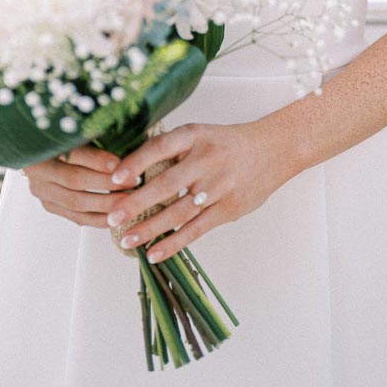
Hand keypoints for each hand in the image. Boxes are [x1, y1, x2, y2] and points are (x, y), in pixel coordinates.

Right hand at [22, 145, 137, 226]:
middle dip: (107, 183)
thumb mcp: (77, 131)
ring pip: (76, 203)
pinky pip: (77, 217)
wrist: (44, 150)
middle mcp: (37, 170)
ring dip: (106, 204)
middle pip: (75, 180)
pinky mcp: (50, 206)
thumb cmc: (67, 135)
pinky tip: (117, 215)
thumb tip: (125, 141)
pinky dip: (99, 219)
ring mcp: (42, 191)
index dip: (99, 160)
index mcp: (43, 145)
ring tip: (129, 201)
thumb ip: (94, 135)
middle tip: (133, 182)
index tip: (122, 163)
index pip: (73, 154)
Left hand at [103, 121, 286, 263]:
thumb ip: (171, 149)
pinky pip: (196, 230)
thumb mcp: (200, 134)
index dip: (136, 162)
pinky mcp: (228, 209)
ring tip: (126, 239)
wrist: (273, 150)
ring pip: (178, 212)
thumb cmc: (227, 143)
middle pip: (166, 184)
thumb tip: (130, 167)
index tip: (114, 177)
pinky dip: (174, 243)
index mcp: (195, 136)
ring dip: (150, 228)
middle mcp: (206, 160)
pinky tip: (154, 253)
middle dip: (136, 203)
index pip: (160, 147)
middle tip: (112, 216)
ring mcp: (218, 187)